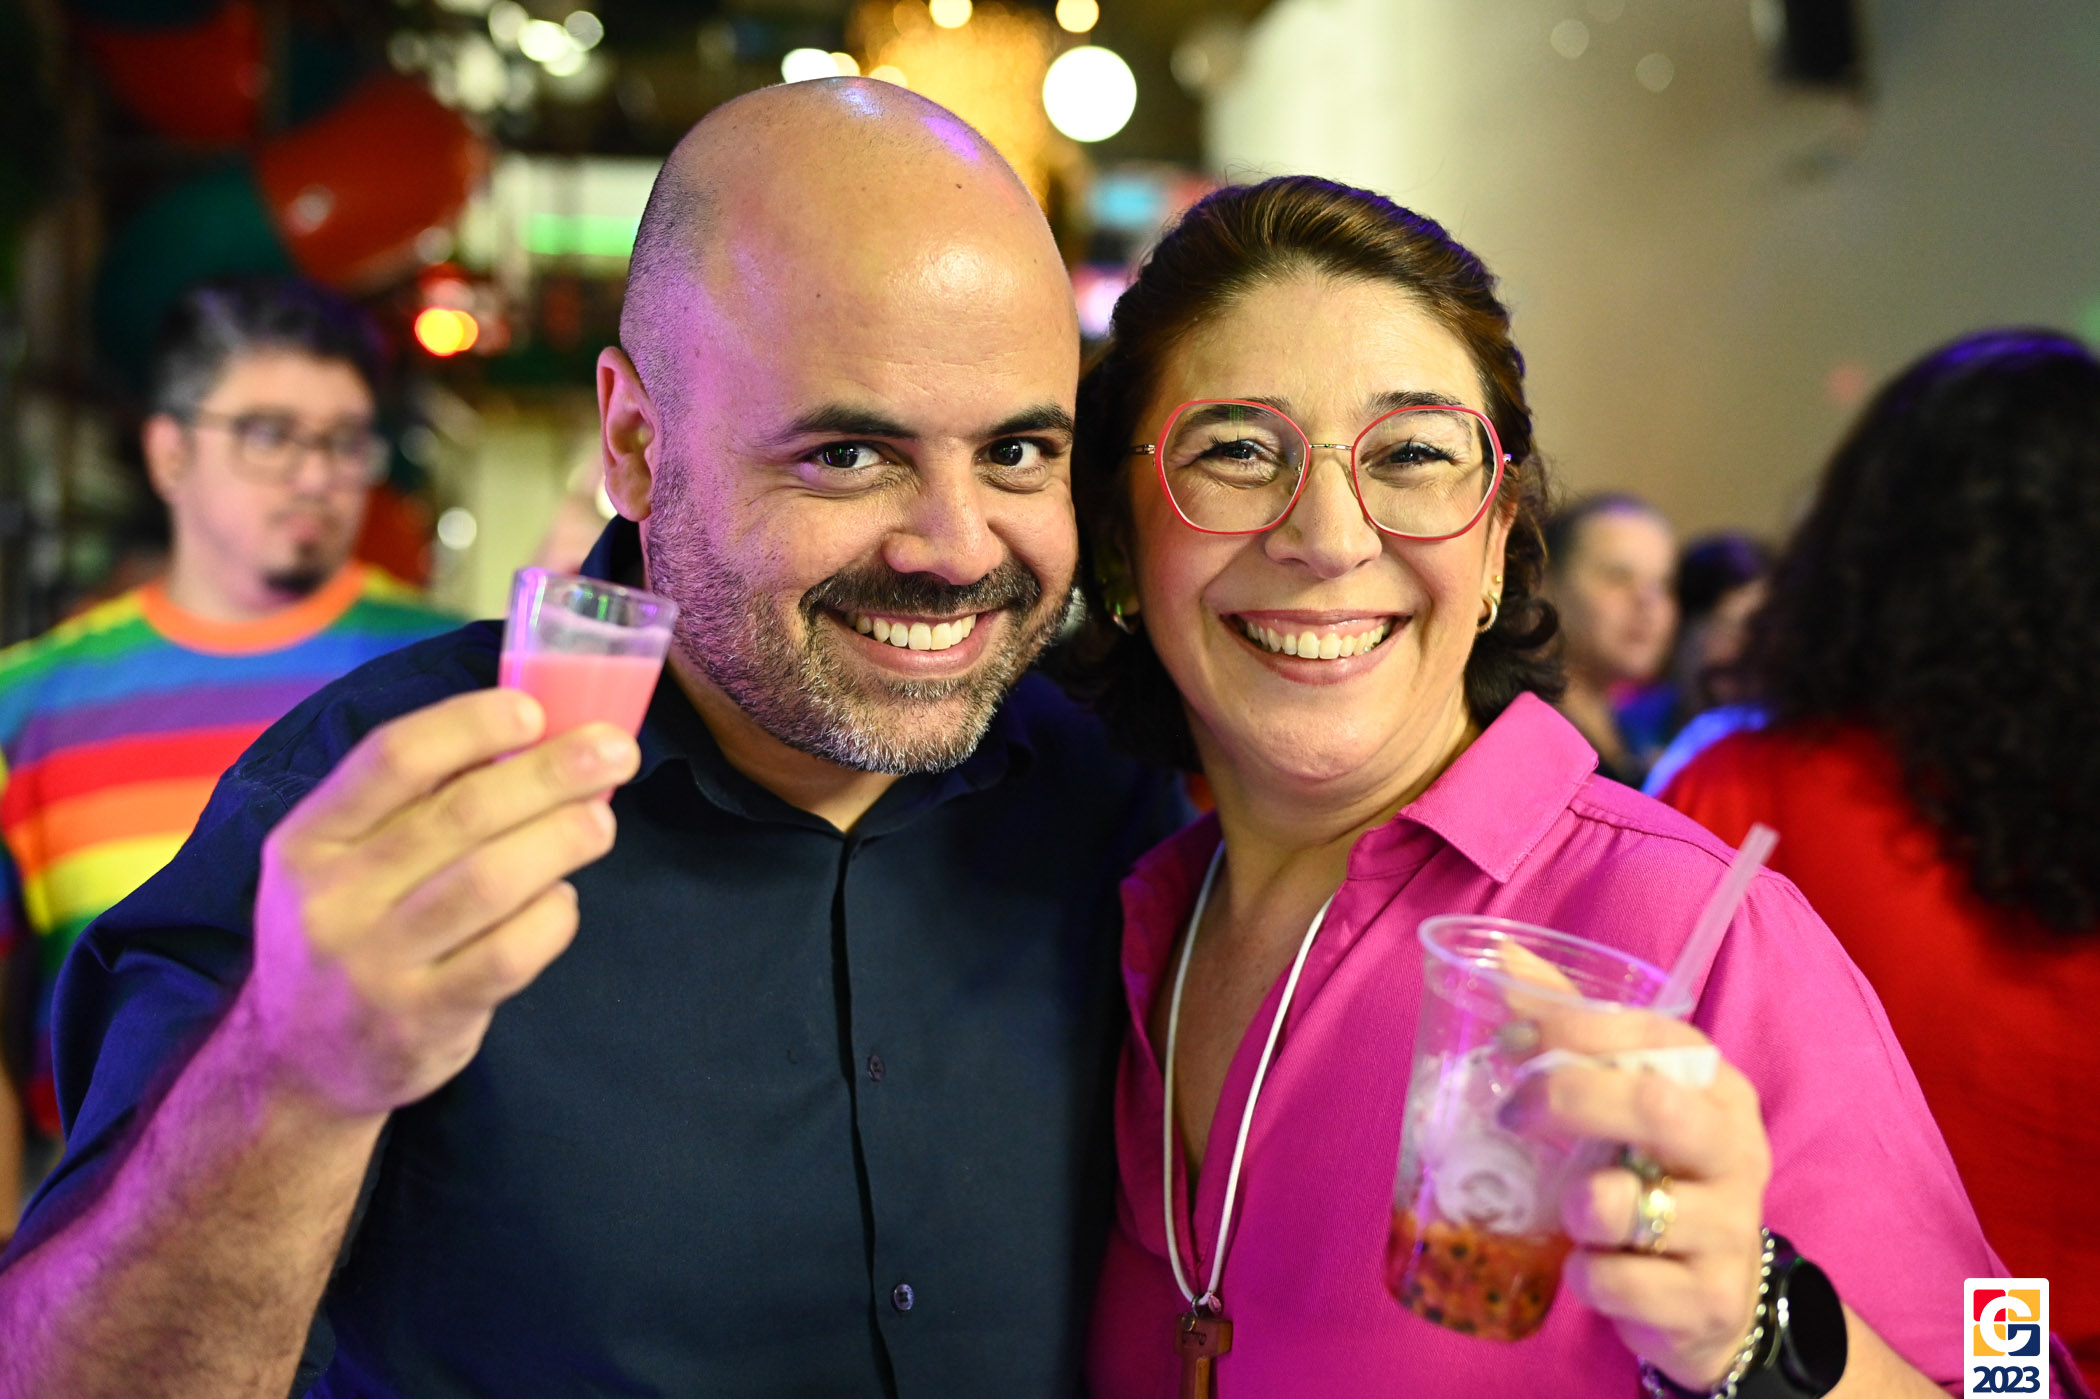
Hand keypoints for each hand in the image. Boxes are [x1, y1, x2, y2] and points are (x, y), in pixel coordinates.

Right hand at [245, 688, 638, 1118]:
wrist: (297, 1062)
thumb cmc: (347, 932)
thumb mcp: (340, 861)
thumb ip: (412, 805)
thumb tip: (530, 735)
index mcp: (308, 839)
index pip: (393, 757)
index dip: (471, 724)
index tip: (534, 709)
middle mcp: (333, 899)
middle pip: (462, 815)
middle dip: (551, 773)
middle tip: (615, 752)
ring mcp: (375, 964)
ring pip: (493, 881)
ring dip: (563, 839)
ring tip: (601, 820)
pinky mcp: (423, 1019)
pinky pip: (510, 952)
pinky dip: (553, 915)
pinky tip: (563, 898)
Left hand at [1500, 1010, 1770, 1390]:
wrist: (1716, 1301)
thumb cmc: (1657, 1181)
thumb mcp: (1630, 1102)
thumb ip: (1573, 1031)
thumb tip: (1500, 953)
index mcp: (1716, 1089)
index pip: (1656, 1036)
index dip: (1574, 1031)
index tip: (1508, 1043)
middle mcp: (1735, 1149)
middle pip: (1652, 1105)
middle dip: (1566, 1102)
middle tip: (1512, 1117)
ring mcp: (1729, 1227)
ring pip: (1630, 1205)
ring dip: (1575, 1205)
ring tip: (1569, 1213)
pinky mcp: (1710, 1299)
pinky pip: (1624, 1283)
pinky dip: (1587, 1276)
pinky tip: (1589, 1269)